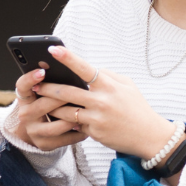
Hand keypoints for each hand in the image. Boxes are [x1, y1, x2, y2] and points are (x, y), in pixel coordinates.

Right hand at [11, 65, 83, 150]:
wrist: (41, 132)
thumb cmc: (49, 106)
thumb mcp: (46, 94)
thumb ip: (54, 84)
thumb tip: (71, 66)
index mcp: (25, 98)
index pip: (22, 85)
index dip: (31, 78)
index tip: (43, 71)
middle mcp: (25, 114)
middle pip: (43, 104)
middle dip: (61, 98)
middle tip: (78, 91)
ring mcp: (34, 131)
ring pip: (55, 125)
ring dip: (72, 118)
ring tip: (86, 111)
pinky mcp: (44, 144)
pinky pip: (64, 139)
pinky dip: (78, 133)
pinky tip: (89, 128)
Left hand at [31, 45, 175, 159]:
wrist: (150, 136)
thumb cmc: (138, 108)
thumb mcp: (127, 86)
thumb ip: (107, 76)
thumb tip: (88, 70)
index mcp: (110, 86)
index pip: (85, 68)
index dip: (68, 57)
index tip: (52, 49)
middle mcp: (102, 101)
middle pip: (66, 92)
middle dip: (47, 87)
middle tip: (35, 84)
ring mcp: (97, 118)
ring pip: (65, 111)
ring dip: (53, 107)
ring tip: (44, 103)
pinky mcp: (94, 133)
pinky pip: (75, 125)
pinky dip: (70, 122)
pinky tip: (66, 121)